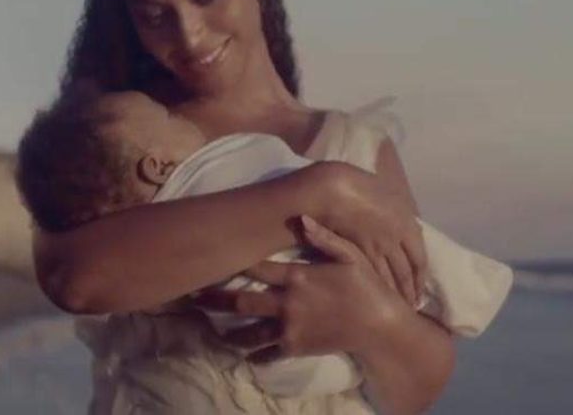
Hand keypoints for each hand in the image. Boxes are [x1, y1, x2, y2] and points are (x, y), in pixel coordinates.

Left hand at [194, 215, 409, 362]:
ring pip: (249, 331)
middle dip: (216, 298)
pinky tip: (243, 354)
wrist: (379, 327)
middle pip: (242, 300)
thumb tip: (302, 218)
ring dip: (228, 331)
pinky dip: (254, 355)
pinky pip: (268, 352)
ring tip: (210, 328)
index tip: (213, 255)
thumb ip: (325, 238)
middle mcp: (288, 303)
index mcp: (298, 277)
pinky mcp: (296, 347)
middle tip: (193, 296)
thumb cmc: (366, 287)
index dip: (234, 259)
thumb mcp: (351, 256)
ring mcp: (290, 328)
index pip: (258, 266)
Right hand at [312, 163, 426, 306]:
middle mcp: (396, 240)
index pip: (420, 259)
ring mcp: (376, 247)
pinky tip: (376, 295)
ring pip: (389, 277)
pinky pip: (371, 273)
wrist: (338, 188)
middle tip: (412, 306)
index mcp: (408, 225)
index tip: (422, 290)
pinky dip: (376, 286)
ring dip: (395, 293)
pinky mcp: (357, 252)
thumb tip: (410, 229)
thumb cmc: (365, 187)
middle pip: (406, 272)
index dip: (421, 277)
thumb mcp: (392, 198)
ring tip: (397, 307)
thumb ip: (402, 217)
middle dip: (410, 291)